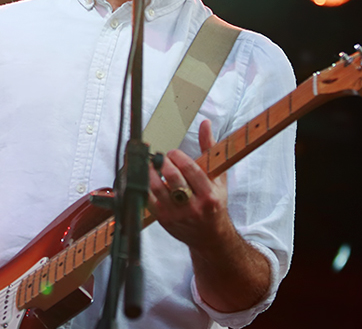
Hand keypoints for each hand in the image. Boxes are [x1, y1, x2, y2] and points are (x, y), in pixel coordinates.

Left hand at [148, 119, 232, 246]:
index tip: (173, 153)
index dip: (178, 157)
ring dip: (149, 172)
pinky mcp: (164, 220)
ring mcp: (177, 215)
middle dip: (163, 162)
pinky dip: (143, 186)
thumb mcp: (218, 178)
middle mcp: (194, 206)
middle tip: (160, 157)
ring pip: (156, 188)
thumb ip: (210, 149)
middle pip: (172, 178)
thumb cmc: (215, 203)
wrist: (210, 238)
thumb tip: (205, 123)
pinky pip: (148, 200)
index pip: (190, 170)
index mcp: (209, 195)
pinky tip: (143, 177)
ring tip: (148, 164)